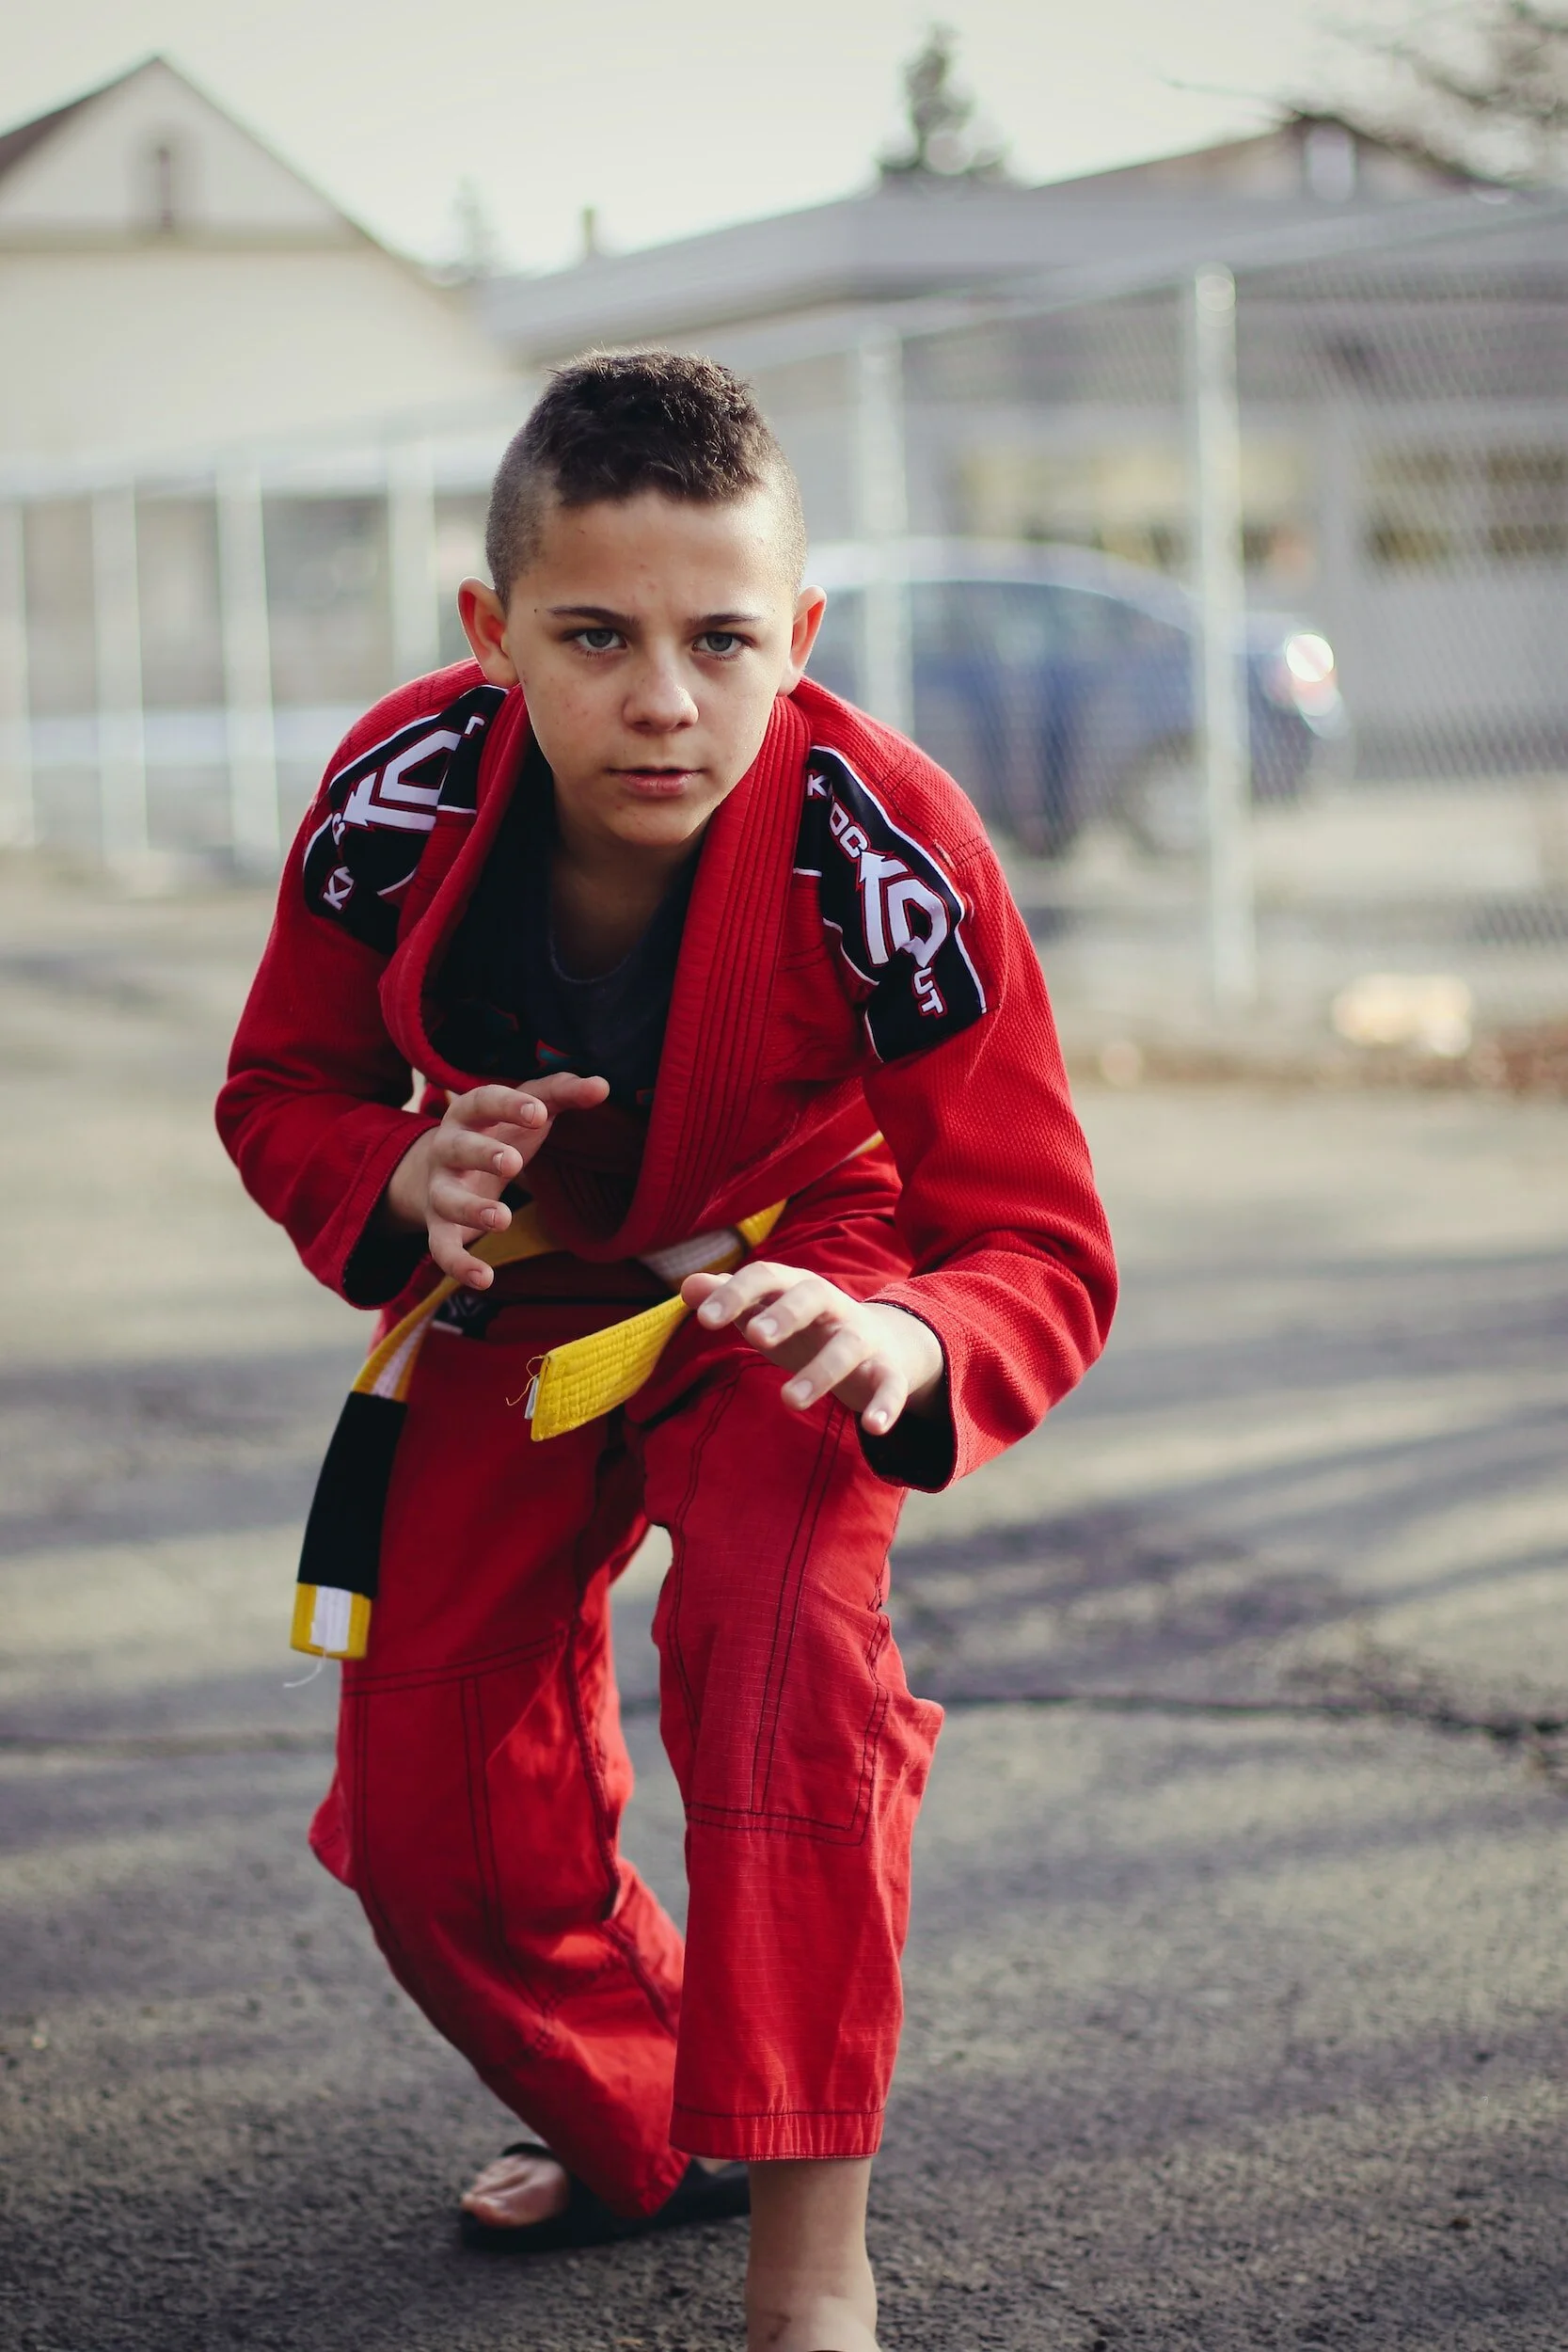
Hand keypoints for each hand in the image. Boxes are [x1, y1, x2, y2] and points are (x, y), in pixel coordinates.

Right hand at [380, 1075, 608, 1287]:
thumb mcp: (527, 1109)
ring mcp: (441, 1190)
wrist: (442, 1171)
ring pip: (447, 1200)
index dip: (508, 1105)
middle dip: (482, 1154)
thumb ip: (562, 1093)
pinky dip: (459, 1266)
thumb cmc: (499, 1132)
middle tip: (513, 1162)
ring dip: (471, 1210)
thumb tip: (602, 1086)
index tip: (539, 1112)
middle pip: (457, 1148)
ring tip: (503, 1218)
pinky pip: (442, 1249)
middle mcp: (447, 1149)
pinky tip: (486, 1280)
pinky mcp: (440, 1228)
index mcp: (468, 1113)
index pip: (483, 1101)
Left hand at [681, 1261, 944, 1434]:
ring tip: (788, 1400)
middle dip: (786, 1314)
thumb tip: (687, 1286)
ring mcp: (862, 1338)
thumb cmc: (806, 1328)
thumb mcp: (767, 1312)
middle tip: (755, 1336)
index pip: (766, 1277)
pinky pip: (890, 1385)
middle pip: (812, 1297)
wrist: (882, 1342)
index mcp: (797, 1286)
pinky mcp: (888, 1370)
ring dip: (821, 1371)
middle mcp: (832, 1306)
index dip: (736, 1294)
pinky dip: (885, 1404)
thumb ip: (730, 1299)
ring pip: (847, 1347)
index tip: (704, 1319)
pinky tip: (873, 1428)